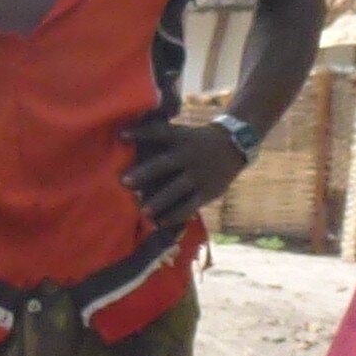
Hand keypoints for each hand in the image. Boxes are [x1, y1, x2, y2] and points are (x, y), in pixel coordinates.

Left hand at [120, 117, 248, 228]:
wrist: (234, 144)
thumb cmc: (197, 141)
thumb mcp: (184, 133)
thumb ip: (163, 138)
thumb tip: (129, 138)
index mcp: (182, 138)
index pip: (159, 133)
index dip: (140, 133)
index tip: (121, 136)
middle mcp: (189, 156)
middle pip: (163, 165)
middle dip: (143, 174)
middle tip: (123, 182)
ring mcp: (199, 175)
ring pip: (176, 190)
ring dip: (159, 201)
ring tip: (142, 211)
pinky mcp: (207, 192)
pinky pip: (189, 206)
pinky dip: (174, 215)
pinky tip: (160, 223)